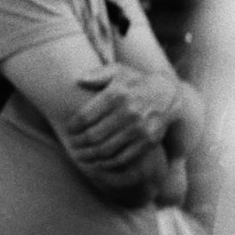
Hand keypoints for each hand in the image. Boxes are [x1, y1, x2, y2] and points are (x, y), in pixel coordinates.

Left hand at [65, 64, 180, 180]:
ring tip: (80, 156)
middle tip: (72, 145)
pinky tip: (97, 162)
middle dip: (78, 143)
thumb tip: (78, 79)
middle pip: (94, 135)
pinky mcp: (147, 142)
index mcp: (116, 95)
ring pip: (106, 149)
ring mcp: (138, 129)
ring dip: (89, 155)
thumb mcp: (117, 71)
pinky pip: (122, 158)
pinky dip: (106, 163)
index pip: (85, 116)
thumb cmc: (135, 81)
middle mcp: (128, 112)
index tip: (68, 130)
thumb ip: (97, 74)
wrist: (167, 94)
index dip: (73, 127)